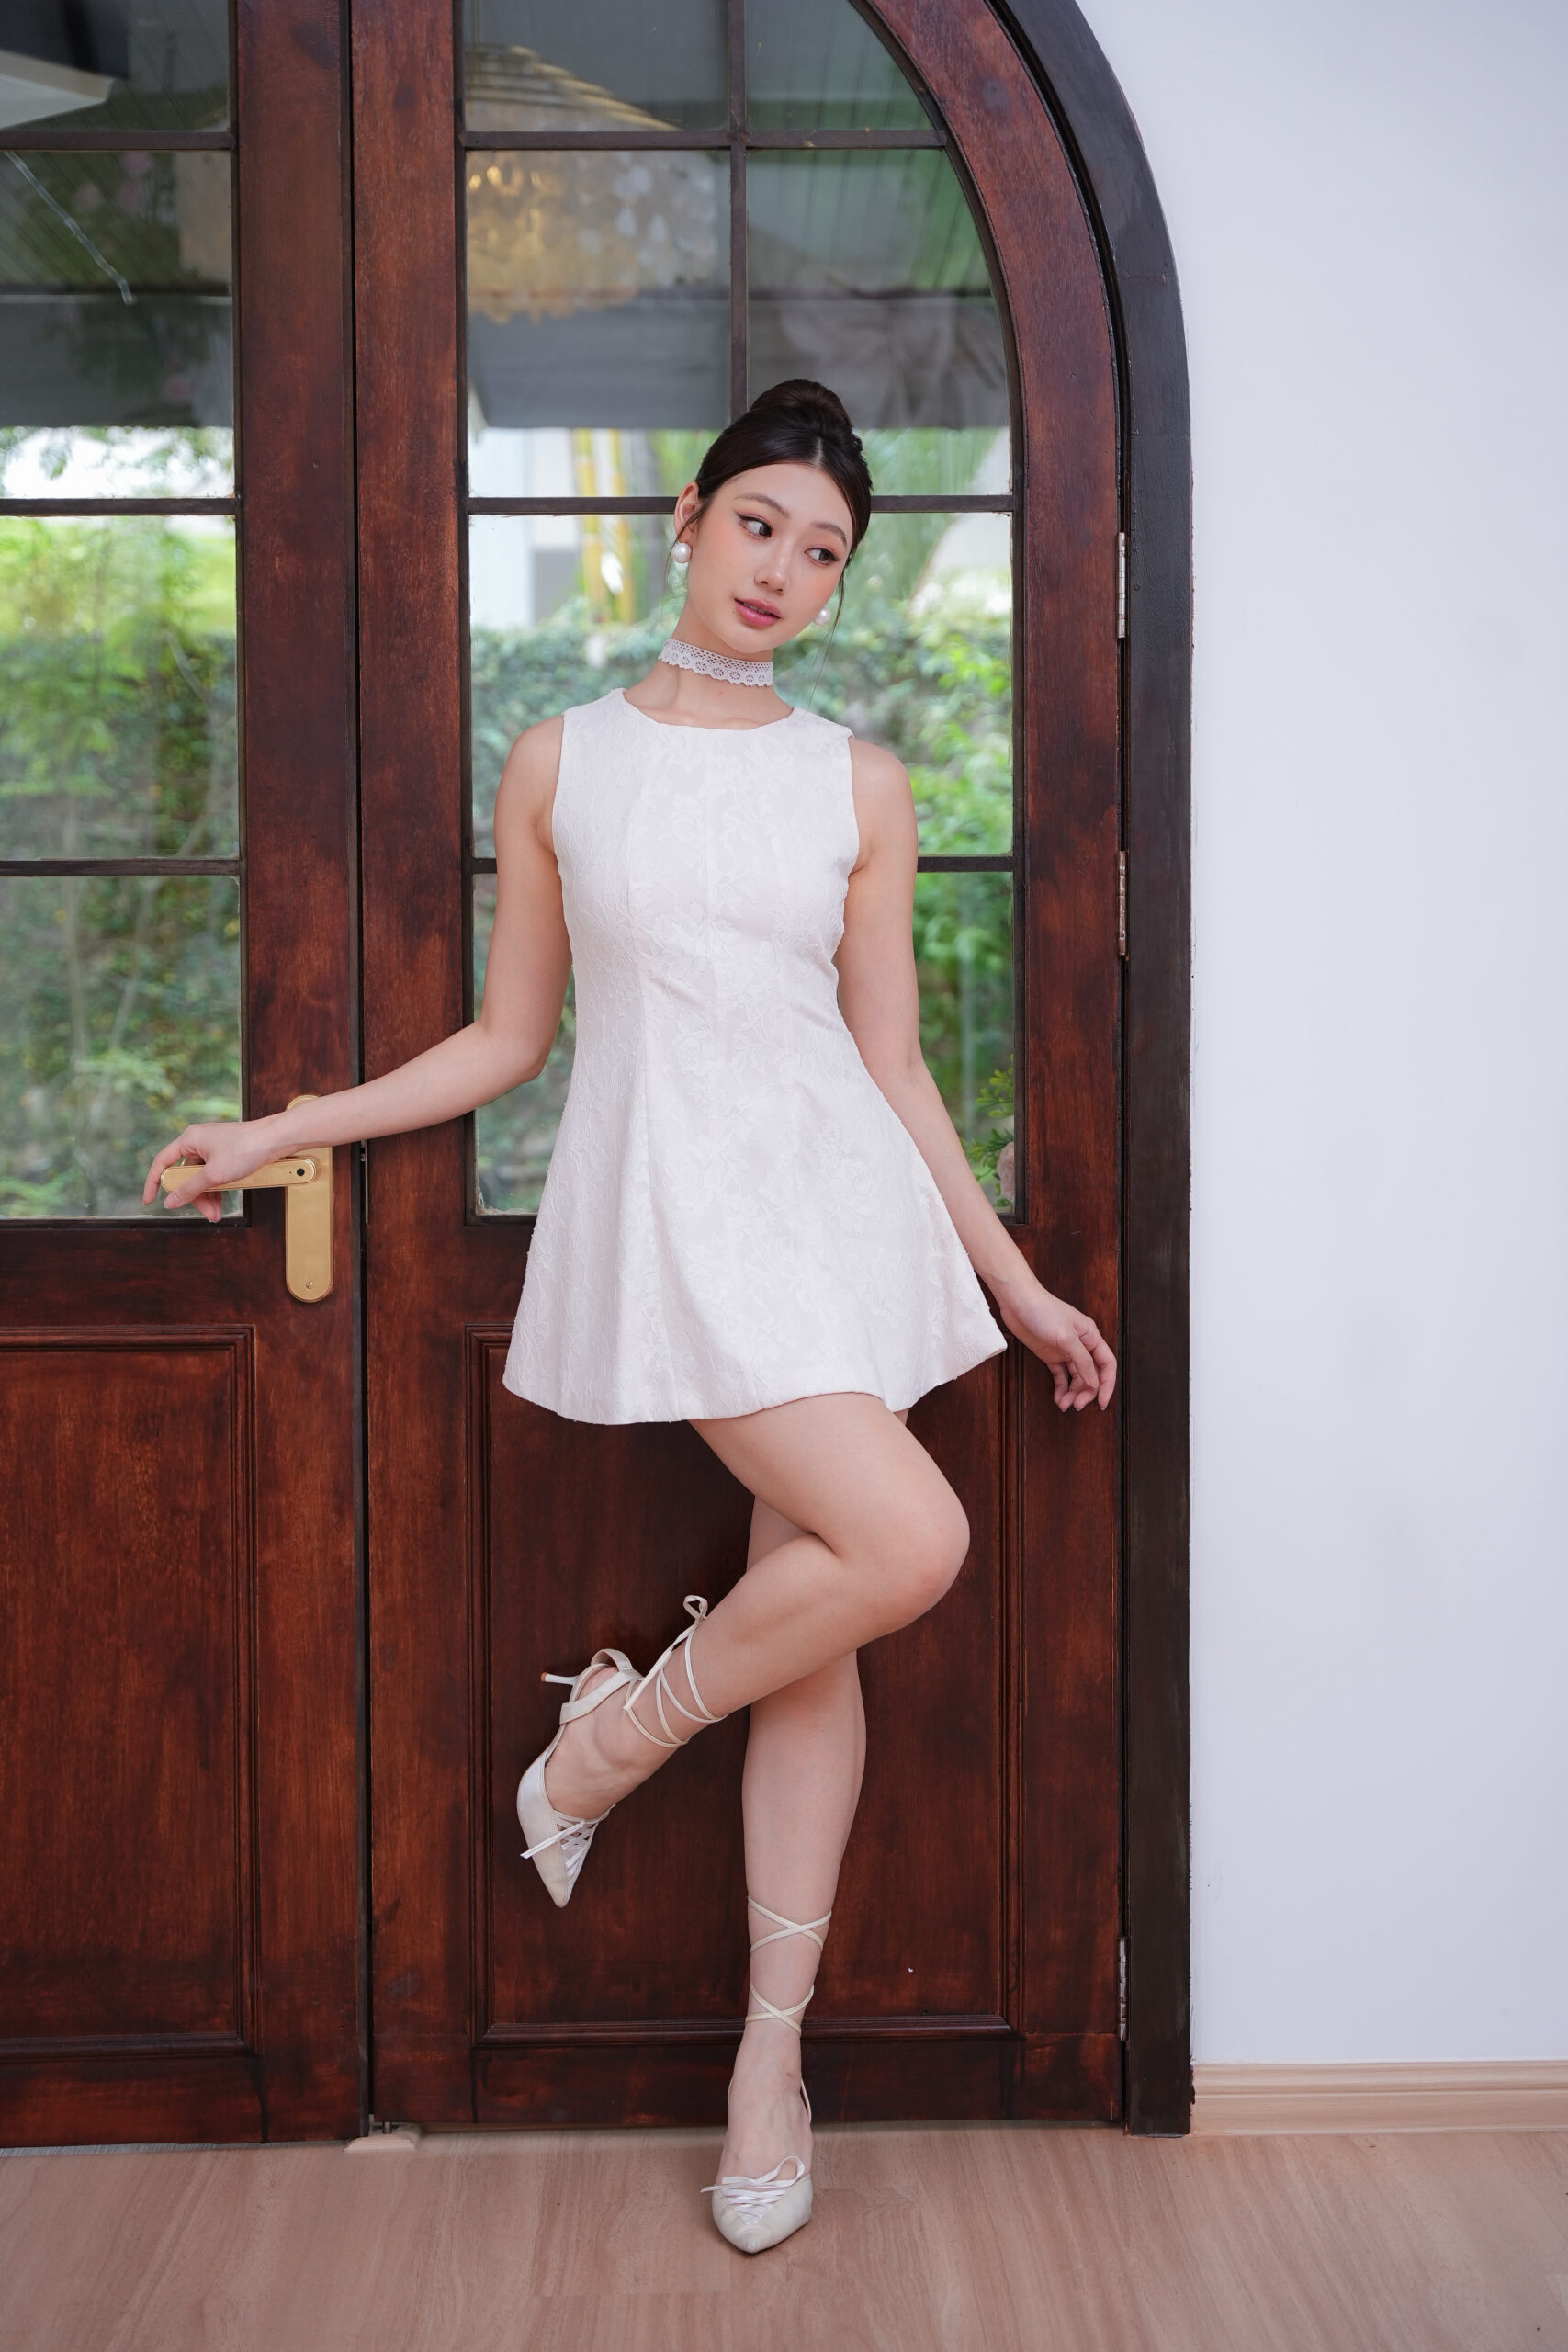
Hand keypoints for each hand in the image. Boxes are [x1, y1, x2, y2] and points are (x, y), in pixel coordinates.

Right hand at [143, 1118, 281, 1224]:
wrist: (276, 1139)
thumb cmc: (246, 1149)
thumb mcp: (214, 1175)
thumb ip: (190, 1189)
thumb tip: (170, 1201)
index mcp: (190, 1138)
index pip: (162, 1162)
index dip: (153, 1183)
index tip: (149, 1201)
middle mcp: (199, 1141)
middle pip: (185, 1174)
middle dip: (194, 1197)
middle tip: (207, 1214)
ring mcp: (214, 1148)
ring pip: (201, 1178)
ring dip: (207, 1197)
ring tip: (217, 1214)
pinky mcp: (227, 1154)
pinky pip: (214, 1175)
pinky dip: (217, 1190)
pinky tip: (222, 1204)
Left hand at [996, 1276, 1116, 1411]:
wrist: (1017, 1302)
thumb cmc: (1043, 1311)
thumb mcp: (1066, 1337)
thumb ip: (1082, 1361)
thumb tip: (1095, 1382)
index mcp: (1090, 1337)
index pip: (1107, 1364)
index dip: (1107, 1384)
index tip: (1101, 1402)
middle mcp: (1081, 1345)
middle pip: (1091, 1374)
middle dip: (1086, 1392)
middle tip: (1076, 1405)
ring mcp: (1065, 1350)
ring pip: (1076, 1378)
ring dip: (1072, 1393)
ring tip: (1064, 1404)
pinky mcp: (1050, 1354)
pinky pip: (1060, 1376)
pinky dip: (1060, 1388)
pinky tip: (1058, 1398)